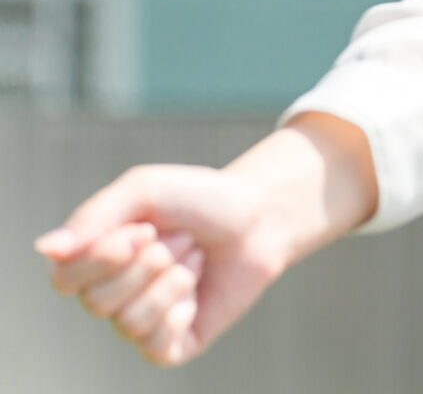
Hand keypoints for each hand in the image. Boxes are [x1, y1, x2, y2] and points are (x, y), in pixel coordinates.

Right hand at [34, 113, 375, 367]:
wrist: (262, 216)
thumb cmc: (200, 200)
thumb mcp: (145, 190)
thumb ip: (94, 217)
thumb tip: (46, 248)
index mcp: (94, 260)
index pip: (65, 279)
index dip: (104, 257)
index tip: (145, 229)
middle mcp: (110, 294)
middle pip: (98, 302)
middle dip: (151, 263)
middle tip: (184, 239)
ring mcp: (141, 321)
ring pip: (128, 322)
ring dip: (173, 281)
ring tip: (196, 258)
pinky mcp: (173, 343)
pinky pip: (156, 345)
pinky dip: (180, 312)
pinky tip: (196, 292)